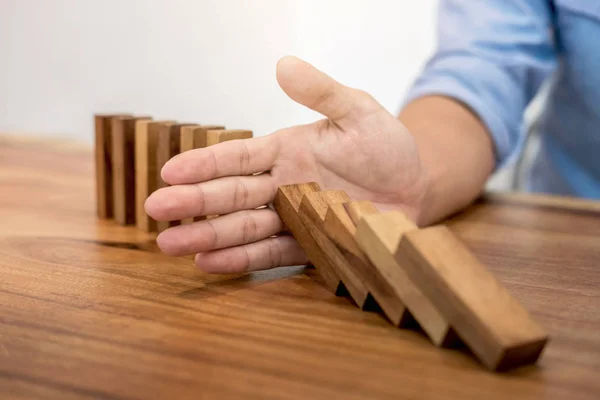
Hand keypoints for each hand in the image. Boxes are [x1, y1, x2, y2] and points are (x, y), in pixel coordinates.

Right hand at [145, 56, 426, 272]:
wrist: (416, 186)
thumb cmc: (387, 146)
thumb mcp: (358, 111)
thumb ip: (321, 92)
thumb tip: (282, 63)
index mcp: (287, 151)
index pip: (237, 157)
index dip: (205, 163)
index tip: (171, 169)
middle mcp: (282, 186)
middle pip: (231, 195)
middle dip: (194, 203)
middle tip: (155, 209)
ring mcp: (294, 217)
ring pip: (243, 228)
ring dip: (207, 237)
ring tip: (169, 245)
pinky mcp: (311, 246)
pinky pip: (272, 252)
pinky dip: (242, 259)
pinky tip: (209, 263)